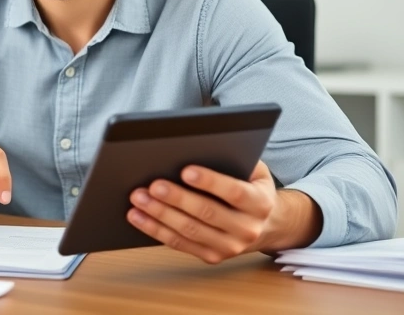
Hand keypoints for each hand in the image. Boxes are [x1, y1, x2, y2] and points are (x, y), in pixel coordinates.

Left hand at [126, 160, 277, 263]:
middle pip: (207, 213)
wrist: (265, 224)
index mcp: (260, 202)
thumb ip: (232, 158)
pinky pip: (180, 244)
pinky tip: (138, 217)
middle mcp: (248, 228)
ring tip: (139, 199)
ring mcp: (230, 246)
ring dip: (160, 215)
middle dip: (177, 198)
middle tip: (153, 185)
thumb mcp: (252, 169)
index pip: (235, 192)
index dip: (210, 181)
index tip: (185, 170)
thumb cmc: (249, 188)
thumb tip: (200, 146)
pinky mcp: (212, 256)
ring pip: (189, 231)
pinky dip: (155, 230)